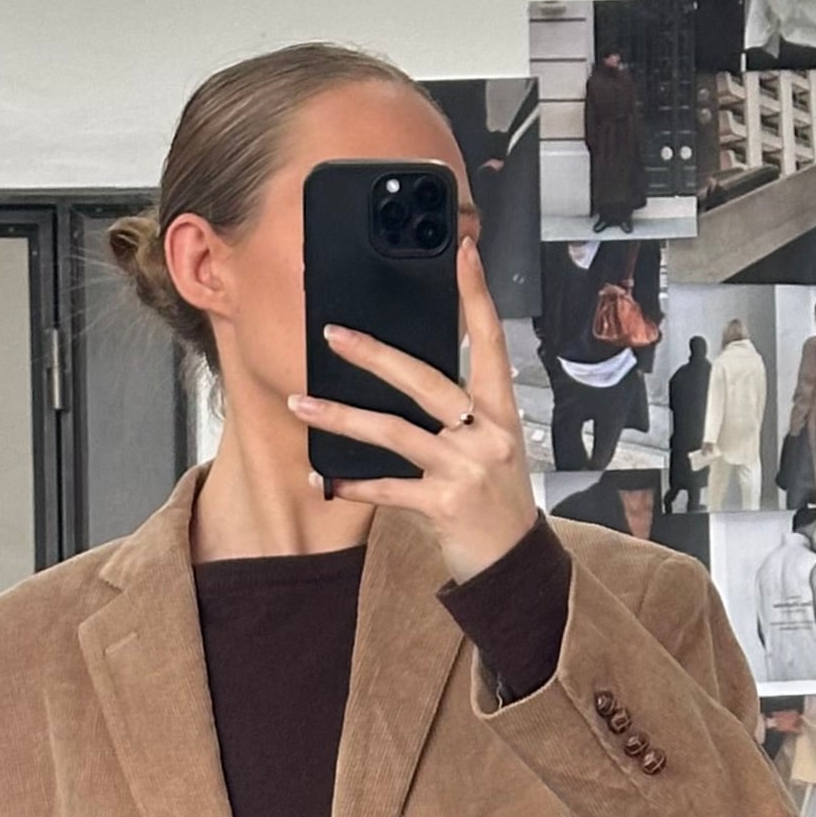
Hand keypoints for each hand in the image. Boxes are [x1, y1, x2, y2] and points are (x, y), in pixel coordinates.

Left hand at [288, 231, 539, 585]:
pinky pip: (388, 490)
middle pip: (425, 380)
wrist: (514, 565)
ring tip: (301, 404)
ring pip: (394, 432)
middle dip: (375, 354)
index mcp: (501, 411)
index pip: (491, 340)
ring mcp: (465, 469)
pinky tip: (323, 479)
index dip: (477, 295)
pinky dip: (352, 485)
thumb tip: (405, 377)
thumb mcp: (492, 447)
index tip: (464, 251)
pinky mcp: (444, 506)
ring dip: (341, 418)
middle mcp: (486, 434)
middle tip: (332, 334)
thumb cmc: (497, 501)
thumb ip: (459, 413)